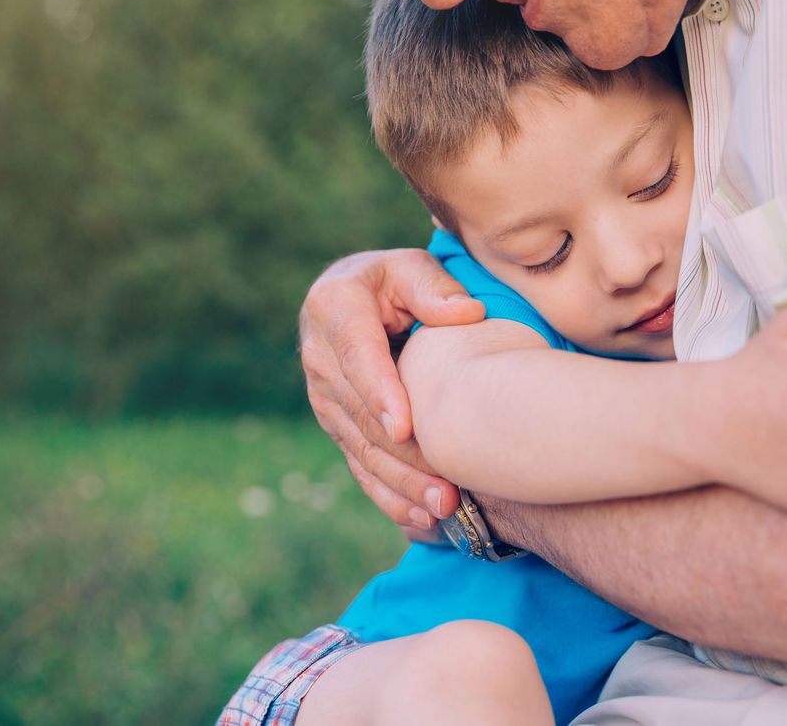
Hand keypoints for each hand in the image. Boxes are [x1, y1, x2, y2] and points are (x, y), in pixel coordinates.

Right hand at [301, 248, 484, 526]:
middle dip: (404, 455)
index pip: (358, 357)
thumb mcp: (409, 267)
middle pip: (362, 415)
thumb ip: (434, 287)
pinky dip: (390, 495)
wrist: (355, 299)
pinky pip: (360, 465)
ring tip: (445, 507)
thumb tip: (466, 314)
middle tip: (448, 485)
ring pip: (363, 448)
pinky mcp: (338, 425)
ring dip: (402, 484)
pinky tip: (423, 519)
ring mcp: (325, 397)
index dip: (380, 394)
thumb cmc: (394, 280)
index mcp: (333, 309)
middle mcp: (320, 359)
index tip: (405, 427)